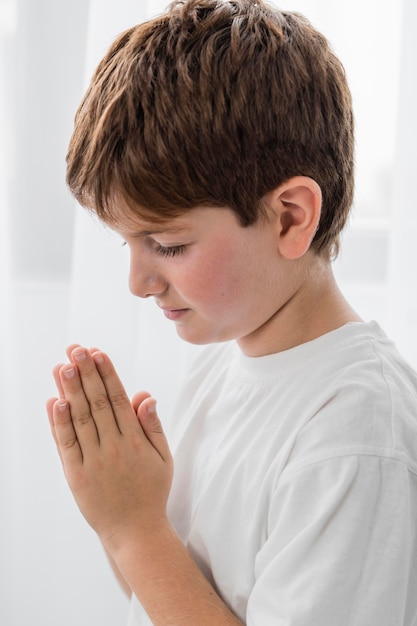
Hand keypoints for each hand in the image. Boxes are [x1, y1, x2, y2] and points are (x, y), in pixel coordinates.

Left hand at [46, 346, 172, 548]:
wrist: (135, 532)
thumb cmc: (151, 492)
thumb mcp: (163, 457)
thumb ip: (153, 426)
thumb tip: (145, 396)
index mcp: (136, 440)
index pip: (118, 399)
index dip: (107, 374)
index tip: (98, 353)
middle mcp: (113, 447)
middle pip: (97, 403)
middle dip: (86, 373)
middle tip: (76, 349)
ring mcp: (93, 461)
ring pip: (80, 419)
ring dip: (70, 391)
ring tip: (62, 366)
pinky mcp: (76, 476)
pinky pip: (66, 445)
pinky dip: (59, 423)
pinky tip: (55, 402)